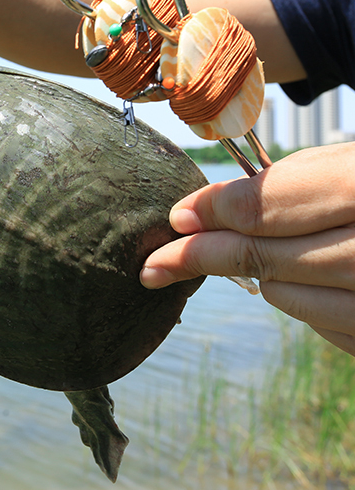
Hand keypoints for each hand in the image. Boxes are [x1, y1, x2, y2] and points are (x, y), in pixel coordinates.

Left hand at [140, 143, 354, 355]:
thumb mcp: (343, 166)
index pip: (264, 208)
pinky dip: (299, 300)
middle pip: (264, 259)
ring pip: (285, 296)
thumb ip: (277, 188)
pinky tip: (309, 276)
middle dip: (201, 257)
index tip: (177, 218)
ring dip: (258, 275)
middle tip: (154, 263)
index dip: (210, 214)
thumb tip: (196, 215)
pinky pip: (321, 324)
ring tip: (263, 250)